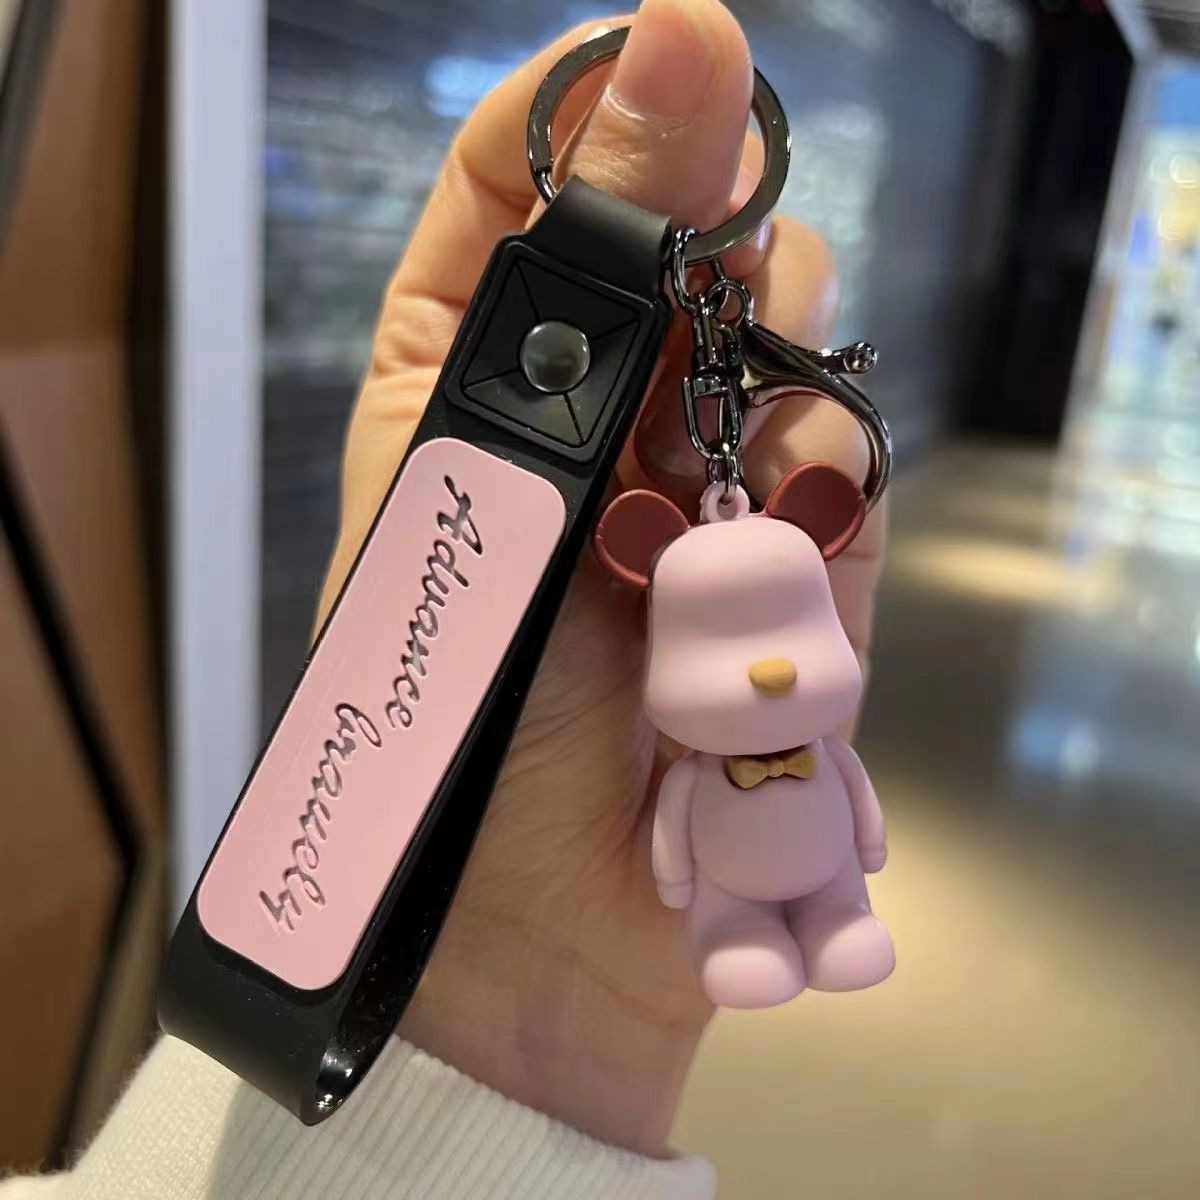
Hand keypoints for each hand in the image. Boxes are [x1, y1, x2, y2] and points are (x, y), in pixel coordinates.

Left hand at [317, 0, 885, 1155]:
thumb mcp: (487, 491)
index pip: (522, 192)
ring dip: (784, 402)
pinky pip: (833, 500)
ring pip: (778, 369)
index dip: (600, 104)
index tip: (685, 42)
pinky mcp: (775, 597)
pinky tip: (803, 552)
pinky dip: (831, 511)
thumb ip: (577, 284)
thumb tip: (680, 38)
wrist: (531, 958)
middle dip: (726, 266)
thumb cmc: (462, 738)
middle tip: (738, 302)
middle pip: (683, 269)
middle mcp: (581, 439)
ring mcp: (687, 515)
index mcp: (461, 391)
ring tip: (753, 486)